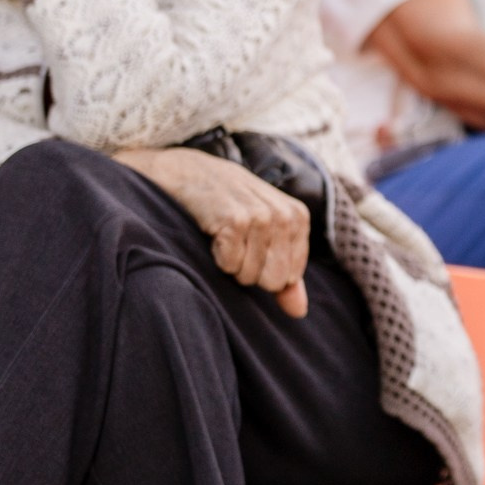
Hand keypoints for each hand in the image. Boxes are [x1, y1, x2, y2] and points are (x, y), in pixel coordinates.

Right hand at [117, 146, 310, 315]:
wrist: (186, 172)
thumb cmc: (226, 206)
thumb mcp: (263, 234)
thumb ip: (285, 275)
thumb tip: (298, 312)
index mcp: (298, 218)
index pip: (289, 277)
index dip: (264, 270)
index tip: (249, 244)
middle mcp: (285, 216)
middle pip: (273, 282)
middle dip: (249, 272)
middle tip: (234, 242)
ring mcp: (261, 217)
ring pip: (250, 276)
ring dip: (230, 264)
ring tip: (222, 235)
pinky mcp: (235, 220)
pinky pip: (230, 265)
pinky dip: (217, 257)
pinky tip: (211, 232)